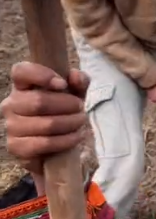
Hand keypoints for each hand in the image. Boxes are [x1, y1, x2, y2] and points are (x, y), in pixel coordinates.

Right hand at [0, 62, 88, 189]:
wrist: (57, 141)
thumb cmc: (64, 110)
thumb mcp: (76, 93)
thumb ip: (79, 80)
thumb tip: (75, 76)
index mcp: (22, 85)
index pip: (21, 71)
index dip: (42, 75)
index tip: (63, 84)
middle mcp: (11, 103)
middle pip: (39, 101)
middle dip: (68, 105)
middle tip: (81, 108)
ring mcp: (11, 126)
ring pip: (46, 124)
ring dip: (71, 123)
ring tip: (80, 121)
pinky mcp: (15, 147)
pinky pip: (44, 144)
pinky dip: (66, 140)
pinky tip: (75, 136)